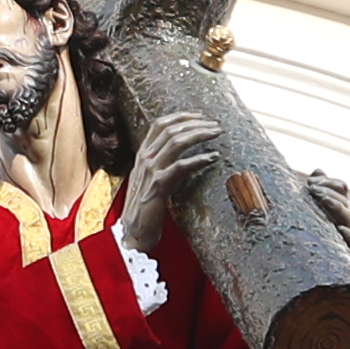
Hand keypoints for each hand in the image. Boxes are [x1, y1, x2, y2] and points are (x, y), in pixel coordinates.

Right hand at [119, 113, 222, 255]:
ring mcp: (150, 171)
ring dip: (199, 135)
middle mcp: (144, 159)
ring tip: (216, 134)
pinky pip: (180, 166)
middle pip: (171, 129)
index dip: (181, 116)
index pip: (160, 124)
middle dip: (196, 123)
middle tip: (215, 125)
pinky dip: (199, 159)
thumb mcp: (152, 180)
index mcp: (142, 155)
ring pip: (176, 142)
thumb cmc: (146, 208)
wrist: (133, 232)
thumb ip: (163, 164)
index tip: (201, 116)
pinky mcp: (158, 186)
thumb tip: (186, 154)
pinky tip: (212, 157)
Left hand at [307, 174, 349, 261]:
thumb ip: (318, 192)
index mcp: (340, 208)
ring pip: (349, 217)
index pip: (340, 188)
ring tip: (323, 199)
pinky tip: (340, 230)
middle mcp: (346, 219)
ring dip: (336, 206)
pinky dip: (348, 235)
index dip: (328, 182)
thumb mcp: (317, 214)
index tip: (309, 182)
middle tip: (311, 189)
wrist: (329, 271)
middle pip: (344, 200)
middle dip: (328, 192)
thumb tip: (318, 170)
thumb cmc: (323, 239)